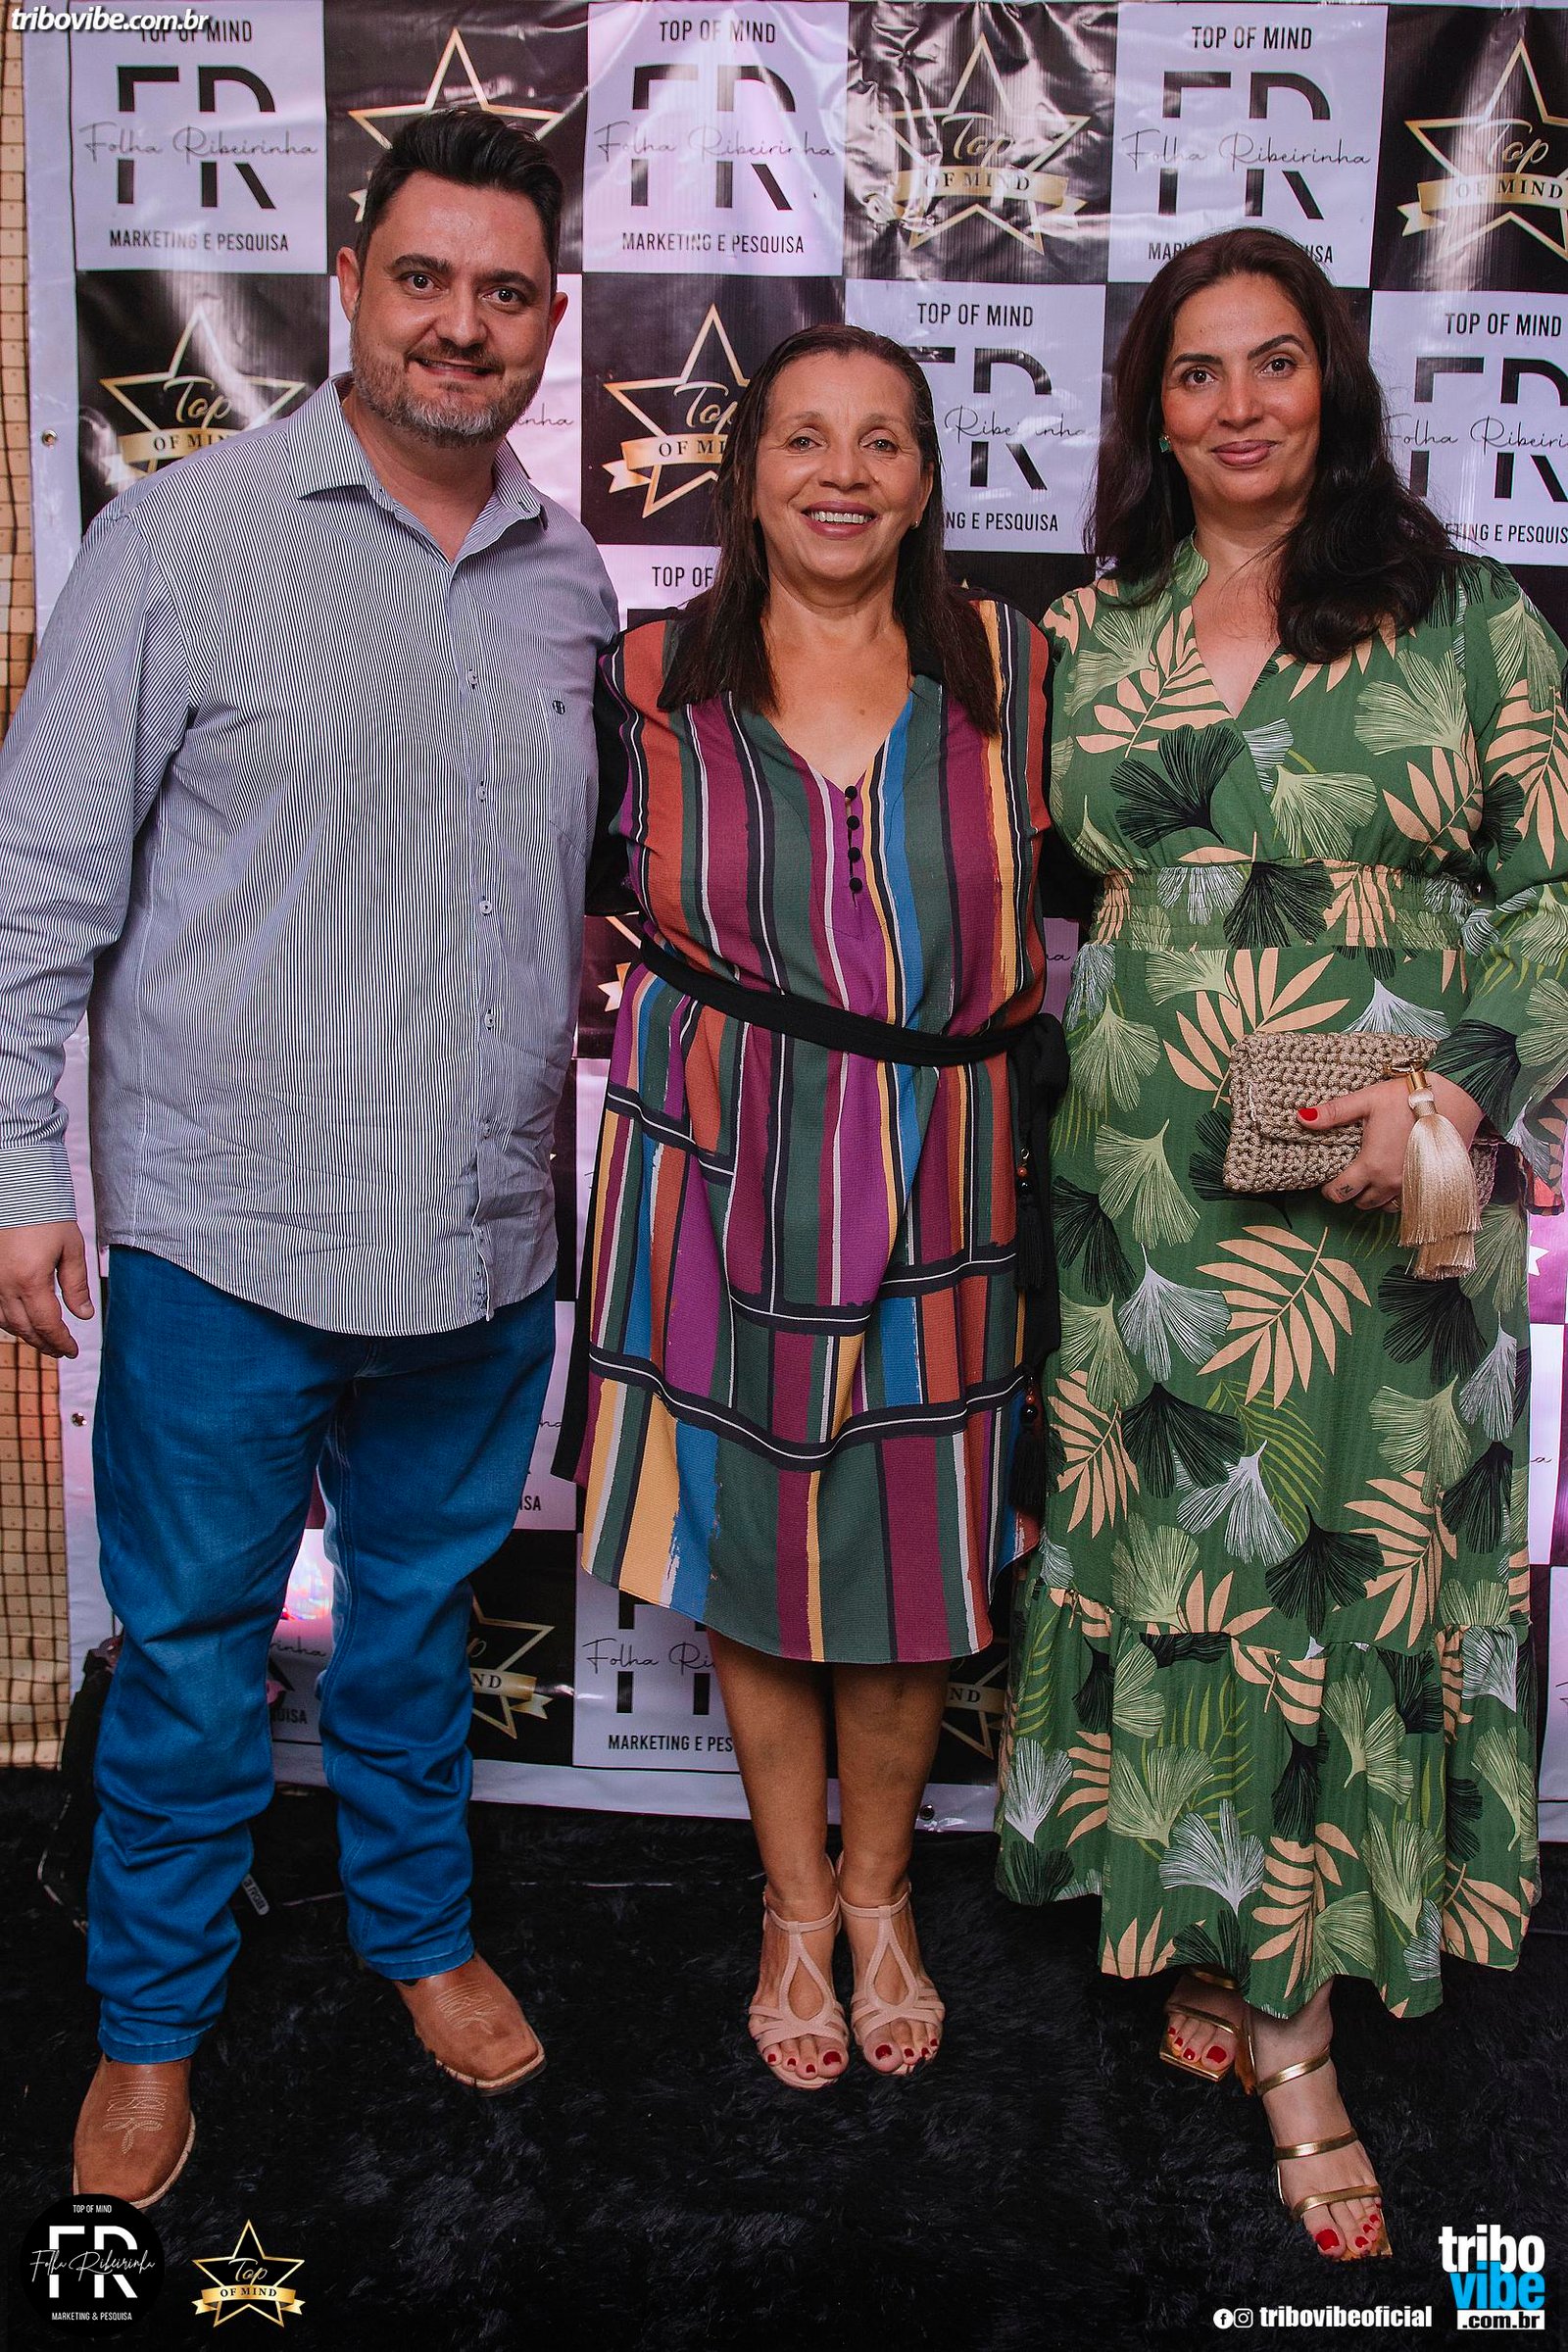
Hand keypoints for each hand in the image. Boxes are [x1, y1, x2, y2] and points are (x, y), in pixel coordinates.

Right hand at [0, 1220, 93, 1356]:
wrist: (16, 1192)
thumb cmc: (47, 1215)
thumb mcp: (72, 1249)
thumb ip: (77, 1285)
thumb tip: (84, 1315)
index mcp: (31, 1281)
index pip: (48, 1325)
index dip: (61, 1342)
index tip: (73, 1351)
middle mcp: (5, 1286)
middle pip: (25, 1329)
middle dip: (45, 1344)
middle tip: (61, 1351)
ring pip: (6, 1322)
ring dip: (26, 1335)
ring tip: (45, 1340)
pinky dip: (9, 1320)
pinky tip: (23, 1321)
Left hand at [1298, 1073, 1482, 1213]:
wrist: (1457, 1097)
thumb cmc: (1409, 1097)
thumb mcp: (1367, 1100)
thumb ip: (1333, 1112)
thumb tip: (1301, 1117)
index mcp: (1371, 1166)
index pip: (1340, 1193)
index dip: (1329, 1190)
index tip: (1328, 1184)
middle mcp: (1392, 1184)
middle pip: (1363, 1204)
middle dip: (1353, 1194)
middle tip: (1350, 1178)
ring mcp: (1414, 1187)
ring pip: (1387, 1207)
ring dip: (1376, 1198)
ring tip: (1373, 1180)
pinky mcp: (1434, 1184)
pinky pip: (1410, 1203)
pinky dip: (1399, 1198)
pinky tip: (1397, 1180)